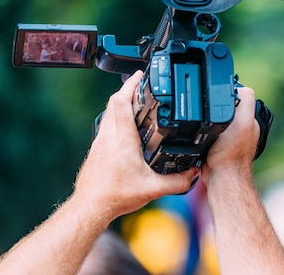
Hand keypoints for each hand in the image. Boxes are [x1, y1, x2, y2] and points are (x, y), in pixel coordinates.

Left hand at [73, 71, 198, 221]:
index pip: (122, 102)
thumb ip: (177, 182)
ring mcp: (100, 143)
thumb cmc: (115, 196)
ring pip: (109, 113)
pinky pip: (107, 126)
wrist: (90, 208)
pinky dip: (117, 118)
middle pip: (114, 102)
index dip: (131, 85)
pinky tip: (127, 127)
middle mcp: (109, 137)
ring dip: (121, 103)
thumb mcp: (153, 189)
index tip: (140, 76)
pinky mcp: (97, 151)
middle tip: (141, 83)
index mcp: (122, 139)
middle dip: (127, 89)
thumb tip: (193, 174)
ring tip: (136, 101)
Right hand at [200, 86, 259, 184]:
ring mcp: (227, 137)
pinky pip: (207, 131)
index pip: (238, 97)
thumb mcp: (243, 122)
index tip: (216, 97)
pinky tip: (200, 134)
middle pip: (224, 106)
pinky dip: (202, 131)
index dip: (227, 94)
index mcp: (248, 120)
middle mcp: (240, 127)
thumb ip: (245, 102)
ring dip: (207, 119)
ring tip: (203, 123)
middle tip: (208, 112)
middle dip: (215, 106)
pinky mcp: (215, 145)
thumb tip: (238, 88)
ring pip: (214, 118)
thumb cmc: (232, 154)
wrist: (220, 178)